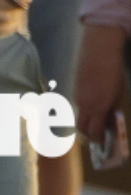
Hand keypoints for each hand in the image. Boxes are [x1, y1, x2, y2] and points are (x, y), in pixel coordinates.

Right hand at [75, 24, 126, 142]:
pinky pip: (78, 105)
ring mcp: (77, 95)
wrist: (98, 51)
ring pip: (79, 116)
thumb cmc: (113, 73)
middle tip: (99, 135)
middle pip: (81, 128)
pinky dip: (85, 110)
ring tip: (98, 119)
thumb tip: (111, 124)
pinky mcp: (74, 88)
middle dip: (89, 135)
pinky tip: (94, 104)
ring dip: (87, 122)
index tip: (104, 143)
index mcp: (97, 107)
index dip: (99, 140)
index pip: (94, 131)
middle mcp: (83, 104)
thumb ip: (113, 111)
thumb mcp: (118, 95)